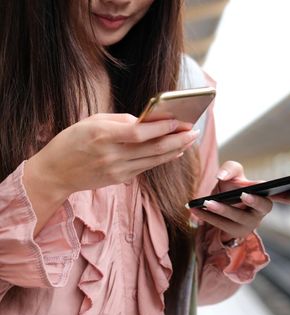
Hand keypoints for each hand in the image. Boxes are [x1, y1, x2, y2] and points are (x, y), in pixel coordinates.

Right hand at [25, 113, 198, 196]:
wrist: (55, 173)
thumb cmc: (72, 140)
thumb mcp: (92, 121)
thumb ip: (121, 120)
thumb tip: (148, 122)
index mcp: (102, 135)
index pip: (139, 133)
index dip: (161, 128)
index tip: (179, 121)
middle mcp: (112, 154)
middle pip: (153, 148)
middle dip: (177, 140)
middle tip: (194, 131)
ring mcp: (117, 170)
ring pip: (154, 160)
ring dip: (175, 150)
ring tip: (190, 140)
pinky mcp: (120, 179)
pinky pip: (147, 167)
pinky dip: (163, 158)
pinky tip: (175, 151)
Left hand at [189, 161, 289, 241]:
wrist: (214, 205)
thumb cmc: (229, 187)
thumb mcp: (231, 173)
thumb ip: (230, 168)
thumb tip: (223, 177)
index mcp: (266, 196)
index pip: (284, 195)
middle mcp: (261, 212)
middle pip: (263, 207)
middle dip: (254, 201)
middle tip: (244, 194)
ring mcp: (249, 225)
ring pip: (236, 218)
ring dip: (221, 209)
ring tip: (206, 201)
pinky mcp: (234, 234)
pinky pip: (220, 226)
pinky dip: (206, 216)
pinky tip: (194, 209)